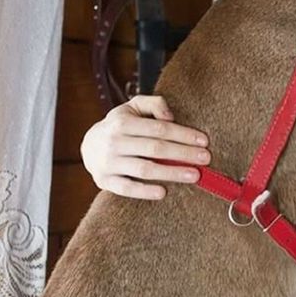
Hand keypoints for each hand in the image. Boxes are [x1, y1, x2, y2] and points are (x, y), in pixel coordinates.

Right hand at [80, 95, 211, 199]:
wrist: (89, 145)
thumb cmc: (120, 125)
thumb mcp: (133, 107)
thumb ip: (154, 104)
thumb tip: (170, 117)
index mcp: (123, 122)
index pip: (159, 129)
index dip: (183, 135)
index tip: (204, 141)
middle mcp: (114, 142)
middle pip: (155, 149)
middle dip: (183, 154)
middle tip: (206, 159)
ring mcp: (108, 162)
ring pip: (144, 169)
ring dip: (171, 173)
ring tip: (194, 175)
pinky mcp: (104, 180)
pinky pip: (126, 188)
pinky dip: (144, 191)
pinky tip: (163, 192)